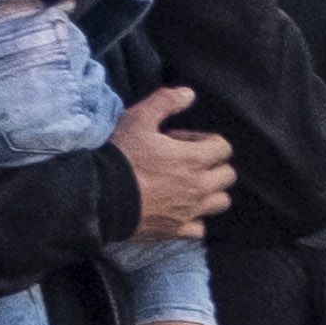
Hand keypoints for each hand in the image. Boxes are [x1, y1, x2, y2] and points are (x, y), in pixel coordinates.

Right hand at [112, 87, 232, 242]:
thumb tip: (189, 94)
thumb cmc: (120, 156)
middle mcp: (200, 187)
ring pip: (220, 202)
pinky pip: (200, 228)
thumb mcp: (138, 120)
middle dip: (213, 166)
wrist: (98, 196)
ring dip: (210, 192)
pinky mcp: (177, 230)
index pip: (223, 148)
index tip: (182, 142)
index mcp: (194, 159)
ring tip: (187, 185)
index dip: (205, 141)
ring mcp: (191, 211)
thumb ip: (165, 103)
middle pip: (227, 176)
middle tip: (186, 162)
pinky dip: (195, 219)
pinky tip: (179, 210)